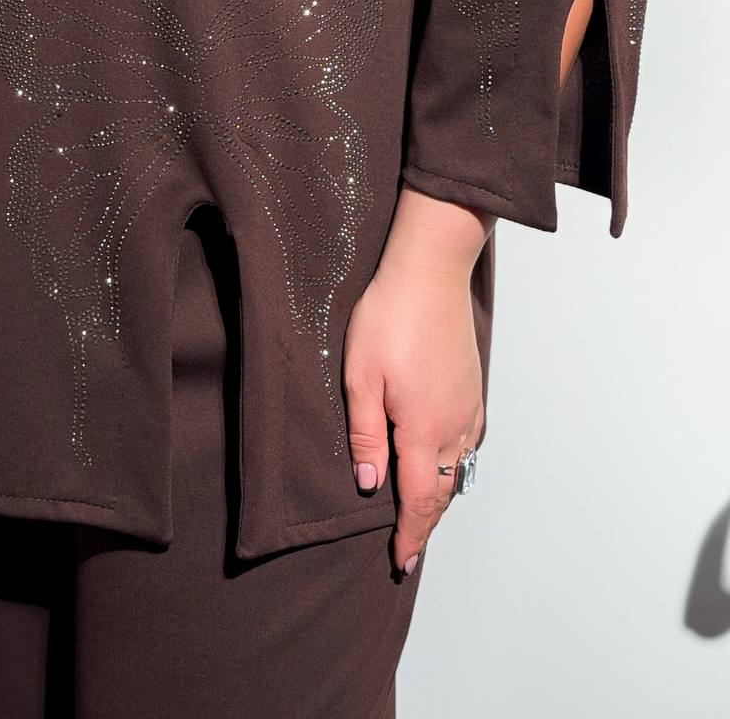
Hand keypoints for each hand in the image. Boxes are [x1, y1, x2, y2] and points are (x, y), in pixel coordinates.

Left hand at [343, 184, 489, 575]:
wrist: (430, 273)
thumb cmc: (388, 318)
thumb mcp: (360, 378)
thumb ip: (366, 436)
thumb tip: (370, 485)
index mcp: (422, 428)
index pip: (416, 499)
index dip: (409, 535)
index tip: (401, 560)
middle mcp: (453, 425)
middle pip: (442, 491)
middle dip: (425, 524)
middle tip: (410, 550)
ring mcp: (468, 405)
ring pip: (458, 468)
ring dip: (440, 497)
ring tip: (422, 515)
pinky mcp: (472, 387)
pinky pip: (468, 441)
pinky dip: (455, 466)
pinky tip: (443, 464)